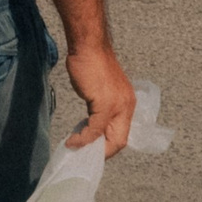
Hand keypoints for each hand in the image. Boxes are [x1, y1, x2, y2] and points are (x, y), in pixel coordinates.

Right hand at [61, 38, 136, 155]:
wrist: (88, 46)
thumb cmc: (92, 63)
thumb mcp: (102, 89)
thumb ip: (100, 107)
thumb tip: (93, 126)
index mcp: (128, 103)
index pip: (123, 134)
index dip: (110, 147)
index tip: (93, 151)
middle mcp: (127, 106)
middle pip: (120, 141)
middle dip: (103, 153)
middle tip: (86, 156)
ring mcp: (117, 105)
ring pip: (108, 137)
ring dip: (92, 147)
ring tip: (77, 148)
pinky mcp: (104, 104)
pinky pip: (95, 129)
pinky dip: (83, 138)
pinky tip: (72, 140)